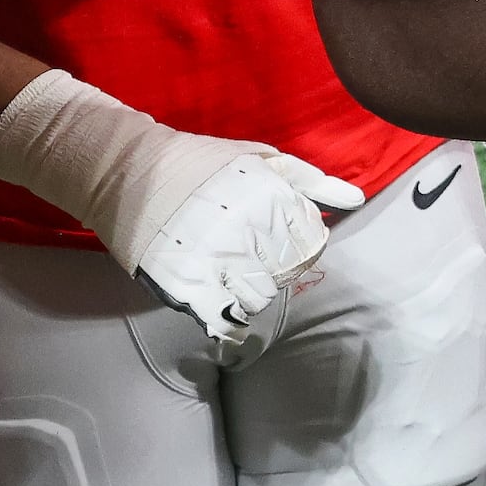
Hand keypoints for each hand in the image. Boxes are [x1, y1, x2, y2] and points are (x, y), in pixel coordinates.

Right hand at [130, 146, 365, 349]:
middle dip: (269, 268)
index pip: (309, 247)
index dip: (293, 246)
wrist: (129, 169)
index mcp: (272, 200)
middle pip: (285, 276)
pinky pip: (225, 323)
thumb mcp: (262, 159)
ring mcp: (217, 260)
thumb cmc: (202, 163)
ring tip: (224, 271)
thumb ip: (312, 182)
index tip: (270, 238)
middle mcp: (249, 231)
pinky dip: (228, 326)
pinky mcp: (186, 285)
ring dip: (246, 292)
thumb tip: (356, 200)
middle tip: (241, 252)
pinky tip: (221, 311)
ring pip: (258, 301)